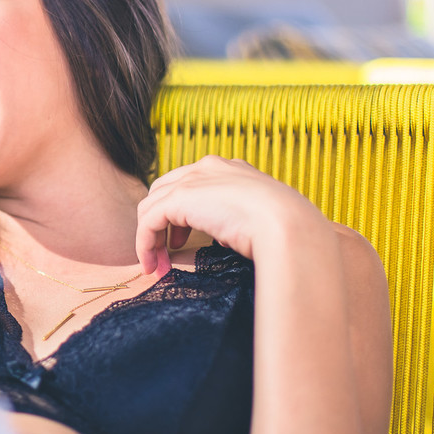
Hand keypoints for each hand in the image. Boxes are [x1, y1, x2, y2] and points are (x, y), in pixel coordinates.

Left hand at [135, 155, 327, 276]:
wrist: (288, 227)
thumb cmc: (283, 230)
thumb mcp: (256, 220)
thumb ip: (233, 220)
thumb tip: (222, 237)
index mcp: (229, 169)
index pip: (189, 185)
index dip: (178, 215)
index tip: (180, 244)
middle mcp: (208, 167)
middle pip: (164, 192)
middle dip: (159, 224)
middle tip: (165, 255)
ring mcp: (193, 179)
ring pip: (152, 206)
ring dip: (150, 238)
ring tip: (156, 265)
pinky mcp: (180, 197)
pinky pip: (148, 221)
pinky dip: (145, 243)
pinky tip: (152, 264)